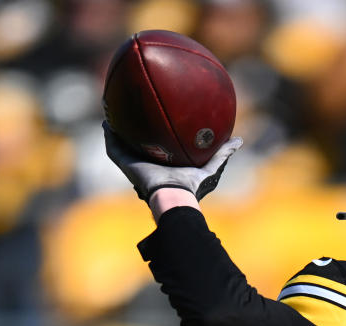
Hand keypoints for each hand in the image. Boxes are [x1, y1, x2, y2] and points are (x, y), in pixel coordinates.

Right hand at [103, 121, 242, 200]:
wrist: (174, 195)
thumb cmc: (192, 185)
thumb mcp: (211, 166)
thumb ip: (223, 153)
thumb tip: (238, 140)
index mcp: (165, 162)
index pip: (159, 146)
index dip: (157, 133)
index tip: (158, 117)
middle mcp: (148, 162)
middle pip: (138, 143)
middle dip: (134, 128)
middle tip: (132, 110)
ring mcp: (134, 163)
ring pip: (122, 143)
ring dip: (117, 129)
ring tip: (113, 112)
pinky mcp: (126, 164)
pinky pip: (113, 148)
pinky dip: (109, 135)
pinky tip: (106, 122)